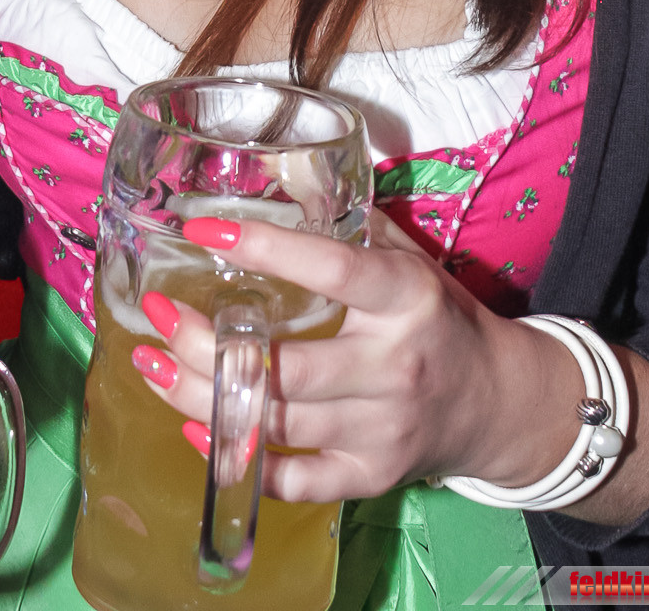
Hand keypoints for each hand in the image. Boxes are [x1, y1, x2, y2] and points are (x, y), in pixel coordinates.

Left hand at [128, 208, 586, 504]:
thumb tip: (277, 167)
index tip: (201, 231)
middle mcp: (394, 366)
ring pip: (278, 425)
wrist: (497, 400)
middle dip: (204, 344)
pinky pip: (294, 481)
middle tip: (153, 314)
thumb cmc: (436, 316)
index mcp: (406, 298)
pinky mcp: (372, 477)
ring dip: (202, 397)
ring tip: (152, 365)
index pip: (331, 270)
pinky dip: (239, 459)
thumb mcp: (407, 259)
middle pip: (286, 367)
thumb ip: (349, 221)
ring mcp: (383, 429)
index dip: (264, 249)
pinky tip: (196, 428)